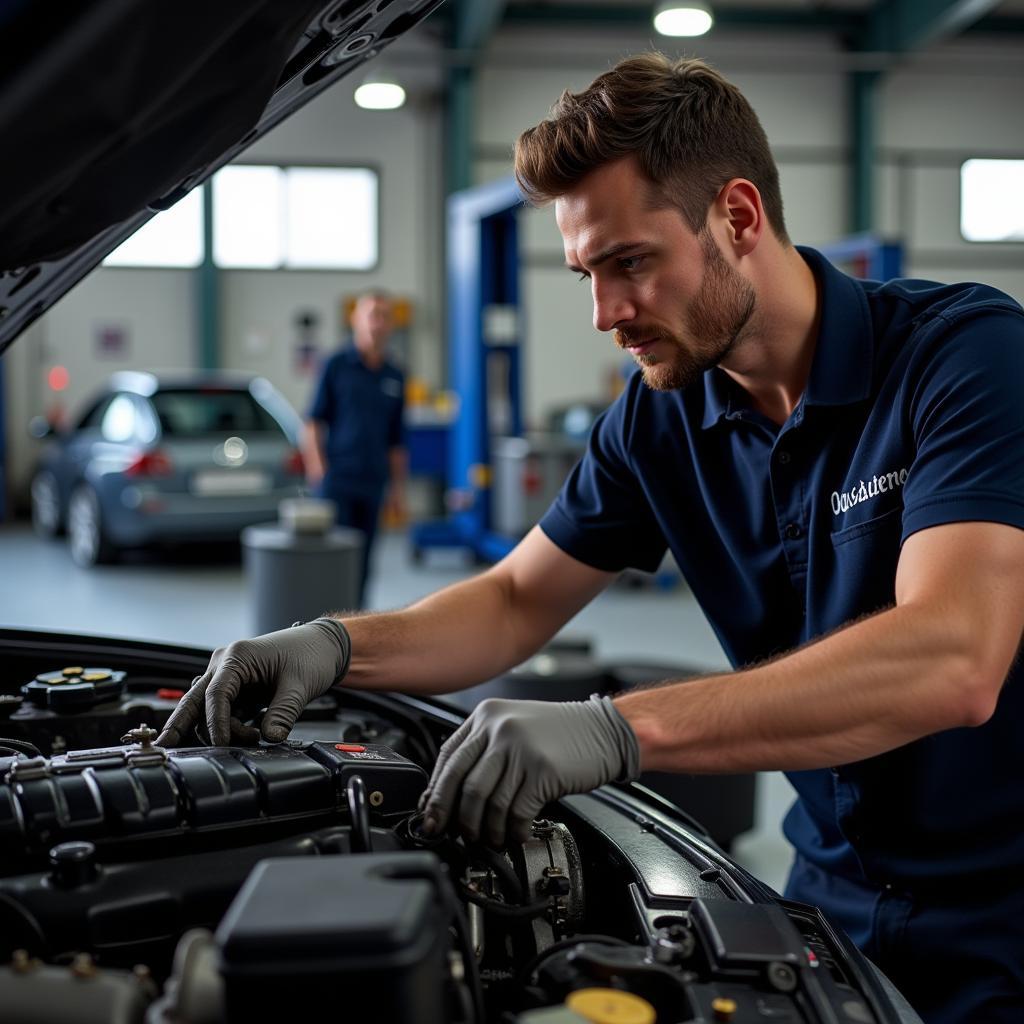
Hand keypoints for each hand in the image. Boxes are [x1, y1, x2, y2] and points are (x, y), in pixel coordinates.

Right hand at [155, 618, 350, 746]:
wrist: (325, 646)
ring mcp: (230, 676)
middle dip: (180, 723)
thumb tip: (270, 738)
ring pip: (208, 708)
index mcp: (237, 657)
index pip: (216, 693)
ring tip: (250, 738)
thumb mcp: (300, 686)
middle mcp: (226, 664)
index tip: (222, 743)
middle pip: (195, 698)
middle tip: (164, 746)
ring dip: (220, 728)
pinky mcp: (238, 688)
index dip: (217, 721)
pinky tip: (242, 737)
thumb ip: (283, 713)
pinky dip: (228, 726)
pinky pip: (223, 711)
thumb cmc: (312, 655)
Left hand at [420, 695, 639, 847]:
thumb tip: (452, 794)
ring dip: (485, 829)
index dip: (435, 791)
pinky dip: (513, 830)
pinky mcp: (542, 770)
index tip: (431, 813)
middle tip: (450, 834)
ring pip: (487, 801)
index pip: (448, 757)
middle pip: (461, 782)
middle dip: (451, 816)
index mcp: (487, 716)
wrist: (603, 730)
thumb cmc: (560, 733)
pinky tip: (516, 834)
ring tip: (490, 839)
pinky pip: (516, 811)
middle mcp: (500, 728)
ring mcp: (520, 748)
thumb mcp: (514, 725)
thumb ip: (484, 749)